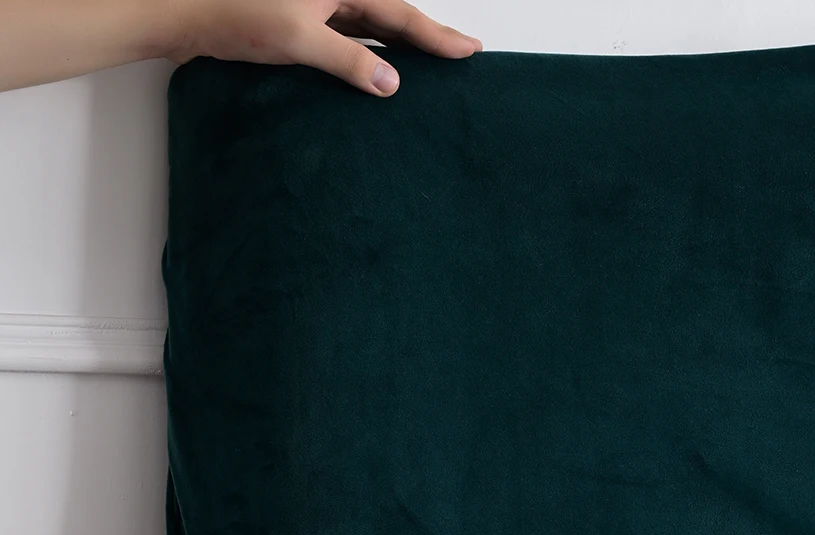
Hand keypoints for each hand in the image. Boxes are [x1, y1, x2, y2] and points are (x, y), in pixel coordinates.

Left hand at [163, 0, 481, 95]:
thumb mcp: (298, 40)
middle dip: (425, 35)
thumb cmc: (233, 15)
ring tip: (430, 63)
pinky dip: (366, 50)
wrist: (182, 12)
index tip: (469, 49)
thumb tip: (391, 83)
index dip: (436, 34)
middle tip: (460, 52)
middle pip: (389, 13)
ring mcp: (316, 2)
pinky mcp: (299, 17)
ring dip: (397, 44)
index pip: (399, 13)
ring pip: (369, 23)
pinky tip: (379, 69)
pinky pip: (346, 33)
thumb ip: (348, 62)